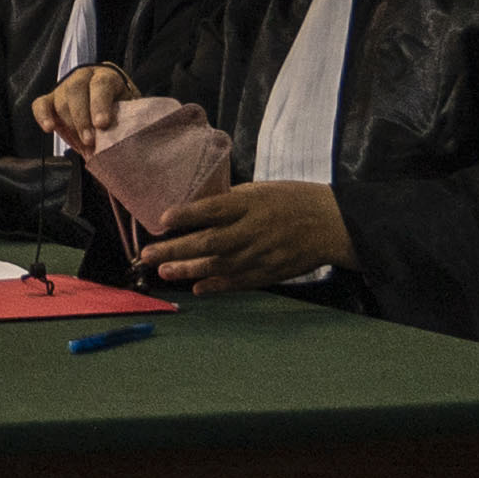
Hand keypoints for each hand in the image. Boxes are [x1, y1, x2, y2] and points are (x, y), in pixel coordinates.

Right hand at [34, 63, 136, 149]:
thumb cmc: (120, 110)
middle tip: (90, 141)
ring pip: (61, 101)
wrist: (106, 105)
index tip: (102, 125)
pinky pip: (40, 105)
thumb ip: (127, 119)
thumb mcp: (129, 110)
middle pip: (76, 91)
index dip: (100, 104)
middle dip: (82, 119)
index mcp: (106, 76)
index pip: (101, 84)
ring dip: (70, 126)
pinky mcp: (50, 99)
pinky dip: (43, 116)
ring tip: (82, 147)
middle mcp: (83, 77)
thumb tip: (128, 137)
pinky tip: (49, 129)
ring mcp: (64, 87)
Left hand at [138, 177, 347, 293]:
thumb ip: (232, 201)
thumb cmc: (293, 200)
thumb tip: (199, 207)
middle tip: (147, 254)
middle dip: (176, 249)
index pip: (213, 209)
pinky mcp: (268, 272)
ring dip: (188, 269)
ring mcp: (260, 255)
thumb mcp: (261, 190)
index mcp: (250, 204)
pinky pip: (238, 281)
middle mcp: (252, 230)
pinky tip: (196, 287)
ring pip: (218, 265)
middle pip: (208, 242)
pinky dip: (216, 285)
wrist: (331, 224)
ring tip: (163, 271)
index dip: (187, 214)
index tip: (163, 218)